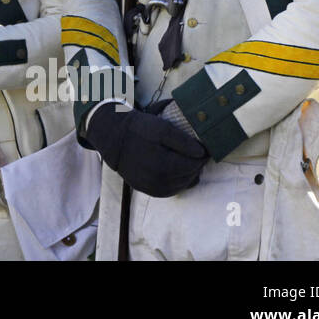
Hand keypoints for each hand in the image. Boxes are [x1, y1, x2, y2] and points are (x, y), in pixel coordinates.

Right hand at [84, 103, 208, 197]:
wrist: (113, 138)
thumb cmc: (138, 130)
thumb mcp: (162, 128)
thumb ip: (183, 141)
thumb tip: (202, 154)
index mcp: (164, 165)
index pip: (194, 165)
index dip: (202, 156)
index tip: (204, 149)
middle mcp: (159, 181)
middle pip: (189, 176)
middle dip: (196, 165)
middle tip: (196, 154)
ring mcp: (152, 188)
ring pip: (181, 185)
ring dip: (188, 175)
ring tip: (186, 162)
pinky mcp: (147, 190)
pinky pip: (170, 191)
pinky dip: (177, 183)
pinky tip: (176, 172)